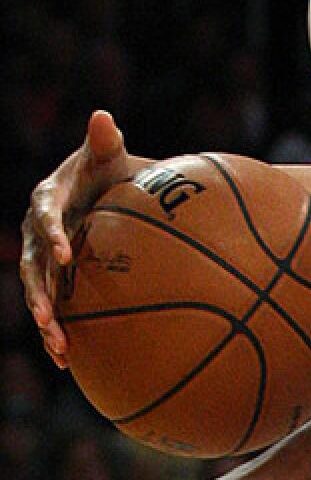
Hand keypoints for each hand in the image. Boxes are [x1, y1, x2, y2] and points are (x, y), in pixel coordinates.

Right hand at [19, 110, 143, 367]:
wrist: (108, 188)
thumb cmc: (110, 167)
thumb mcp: (109, 152)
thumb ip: (105, 140)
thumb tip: (103, 117)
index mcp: (47, 199)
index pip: (44, 216)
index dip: (50, 234)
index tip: (65, 254)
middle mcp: (36, 231)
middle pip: (31, 266)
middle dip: (38, 294)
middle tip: (48, 318)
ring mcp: (42, 256)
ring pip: (38, 293)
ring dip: (46, 322)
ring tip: (60, 350)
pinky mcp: (55, 275)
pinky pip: (53, 304)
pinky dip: (59, 329)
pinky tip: (68, 362)